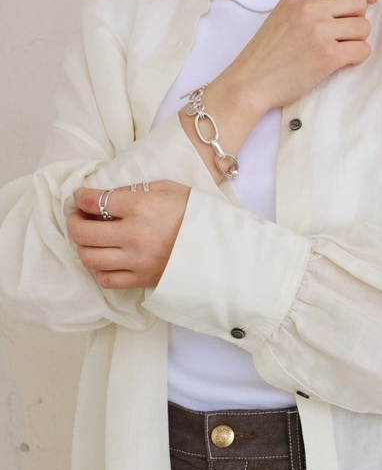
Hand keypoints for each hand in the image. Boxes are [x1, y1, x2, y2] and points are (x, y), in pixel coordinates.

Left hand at [67, 181, 190, 288]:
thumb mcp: (170, 189)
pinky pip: (107, 279)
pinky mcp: (142, 280)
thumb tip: (108, 196)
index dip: (80, 197)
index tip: (81, 197)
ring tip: (91, 239)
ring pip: (89, 257)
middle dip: (73, 222)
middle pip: (83, 232)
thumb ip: (136, 191)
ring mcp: (137, 261)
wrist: (221, 248)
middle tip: (79, 217)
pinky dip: (100, 269)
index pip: (94, 201)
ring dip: (83, 246)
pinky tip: (108, 259)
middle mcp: (134, 235)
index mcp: (142, 207)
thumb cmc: (196, 214)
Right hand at [216, 0, 376, 114]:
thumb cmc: (266, 57)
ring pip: (363, 28)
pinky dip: (357, 58)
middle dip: (356, 20)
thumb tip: (348, 3)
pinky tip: (342, 63)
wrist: (249, 83)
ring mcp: (320, 32)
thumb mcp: (284, 16)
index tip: (368, 0)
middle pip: (358, 4)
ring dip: (356, 42)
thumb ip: (310, 7)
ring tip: (339, 52)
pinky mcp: (327, 56)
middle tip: (344, 36)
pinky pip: (362, 50)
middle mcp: (310, 8)